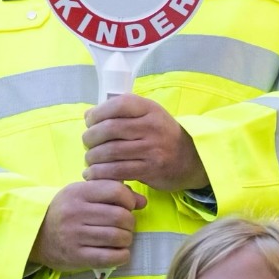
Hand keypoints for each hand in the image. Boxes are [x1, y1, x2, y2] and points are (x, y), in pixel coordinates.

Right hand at [30, 181, 145, 274]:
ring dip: (126, 239)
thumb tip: (142, 202)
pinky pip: (111, 257)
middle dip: (129, 222)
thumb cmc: (66, 212)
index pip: (115, 191)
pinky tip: (118, 252)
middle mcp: (76, 213)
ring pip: (118, 237)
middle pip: (120, 216)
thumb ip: (112, 192)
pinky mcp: (77, 257)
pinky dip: (122, 255)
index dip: (129, 199)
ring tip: (120, 238)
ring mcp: (75, 236)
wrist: (36, 235)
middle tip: (125, 225)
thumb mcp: (83, 194)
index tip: (128, 206)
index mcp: (78, 193)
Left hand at [81, 94, 207, 190]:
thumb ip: (121, 113)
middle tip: (87, 142)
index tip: (90, 121)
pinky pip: (118, 171)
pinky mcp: (150, 170)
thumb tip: (88, 115)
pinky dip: (100, 173)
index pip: (119, 104)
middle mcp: (152, 127)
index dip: (98, 113)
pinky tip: (92, 173)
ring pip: (111, 151)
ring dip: (93, 157)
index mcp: (150, 109)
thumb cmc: (161, 135)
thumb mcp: (148, 115)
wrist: (190, 159)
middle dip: (91, 137)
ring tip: (90, 159)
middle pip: (110, 129)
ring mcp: (152, 149)